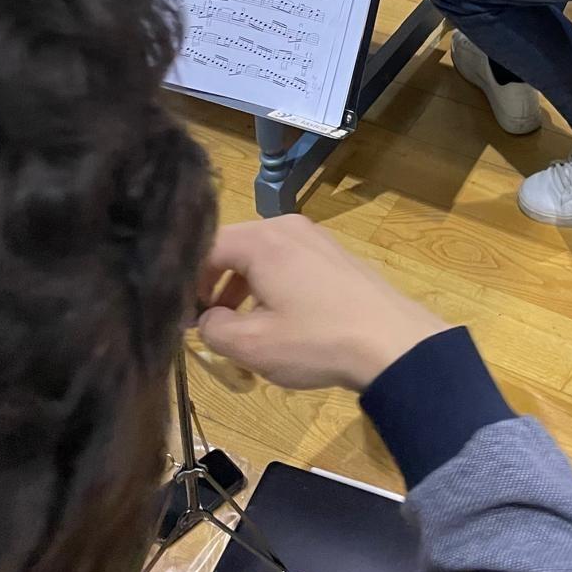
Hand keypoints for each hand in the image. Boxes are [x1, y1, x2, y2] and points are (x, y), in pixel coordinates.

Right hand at [197, 216, 449, 391]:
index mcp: (262, 240)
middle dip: (212, 285)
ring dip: (240, 288)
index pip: (204, 247)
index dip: (185, 282)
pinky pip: (286, 261)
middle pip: (232, 247)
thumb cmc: (317, 340)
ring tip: (237, 327)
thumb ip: (213, 328)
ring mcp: (314, 237)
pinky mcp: (333, 254)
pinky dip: (269, 285)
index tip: (179, 316)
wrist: (392, 342)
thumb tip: (204, 319)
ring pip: (260, 256)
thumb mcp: (253, 345)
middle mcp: (286, 226)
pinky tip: (276, 320)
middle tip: (203, 323)